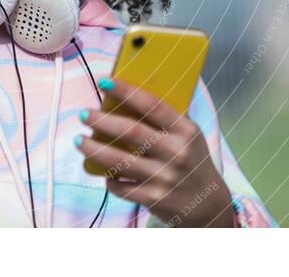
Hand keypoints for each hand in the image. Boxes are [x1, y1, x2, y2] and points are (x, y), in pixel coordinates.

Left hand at [75, 78, 234, 226]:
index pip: (153, 105)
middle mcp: (176, 153)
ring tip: (79, 140)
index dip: (126, 91)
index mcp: (185, 131)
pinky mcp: (153, 198)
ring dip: (94, 149)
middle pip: (131, 132)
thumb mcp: (189, 137)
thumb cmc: (193, 162)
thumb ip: (165, 120)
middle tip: (84, 113)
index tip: (105, 81)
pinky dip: (107, 179)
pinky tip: (100, 171)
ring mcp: (163, 177)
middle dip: (102, 121)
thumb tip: (128, 95)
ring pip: (118, 161)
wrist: (209, 206)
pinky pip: (120, 186)